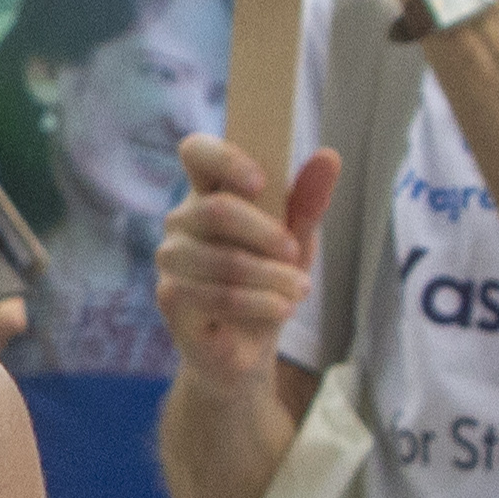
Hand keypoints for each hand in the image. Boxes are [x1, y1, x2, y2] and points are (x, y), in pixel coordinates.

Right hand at [156, 132, 343, 389]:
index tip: (260, 182)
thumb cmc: (269, 281)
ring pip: (223, 260)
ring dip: (272, 278)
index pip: (196, 151)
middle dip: (267, 235)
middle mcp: (181, 219)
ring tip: (298, 291)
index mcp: (209, 191)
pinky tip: (279, 309)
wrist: (250, 346)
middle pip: (217, 210)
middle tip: (295, 256)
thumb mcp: (297, 238)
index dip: (224, 159)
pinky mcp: (169, 296)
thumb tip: (329, 156)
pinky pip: (215, 295)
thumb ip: (308, 199)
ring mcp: (171, 258)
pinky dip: (258, 303)